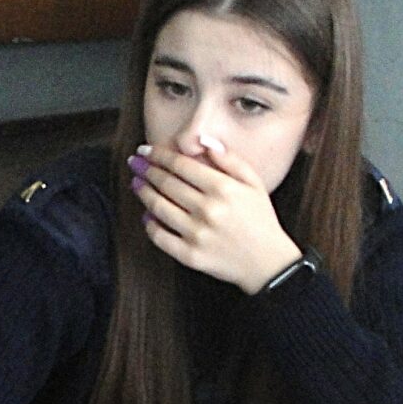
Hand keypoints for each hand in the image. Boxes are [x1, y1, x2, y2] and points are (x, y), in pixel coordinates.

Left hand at [130, 143, 303, 293]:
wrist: (268, 263)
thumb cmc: (260, 219)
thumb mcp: (254, 183)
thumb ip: (230, 159)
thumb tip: (203, 140)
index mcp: (223, 189)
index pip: (182, 166)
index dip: (159, 155)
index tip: (145, 150)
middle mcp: (208, 210)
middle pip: (167, 184)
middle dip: (146, 170)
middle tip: (134, 163)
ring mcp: (197, 234)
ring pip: (158, 208)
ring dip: (143, 193)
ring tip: (137, 183)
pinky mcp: (189, 255)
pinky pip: (160, 236)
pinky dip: (149, 224)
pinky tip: (147, 215)